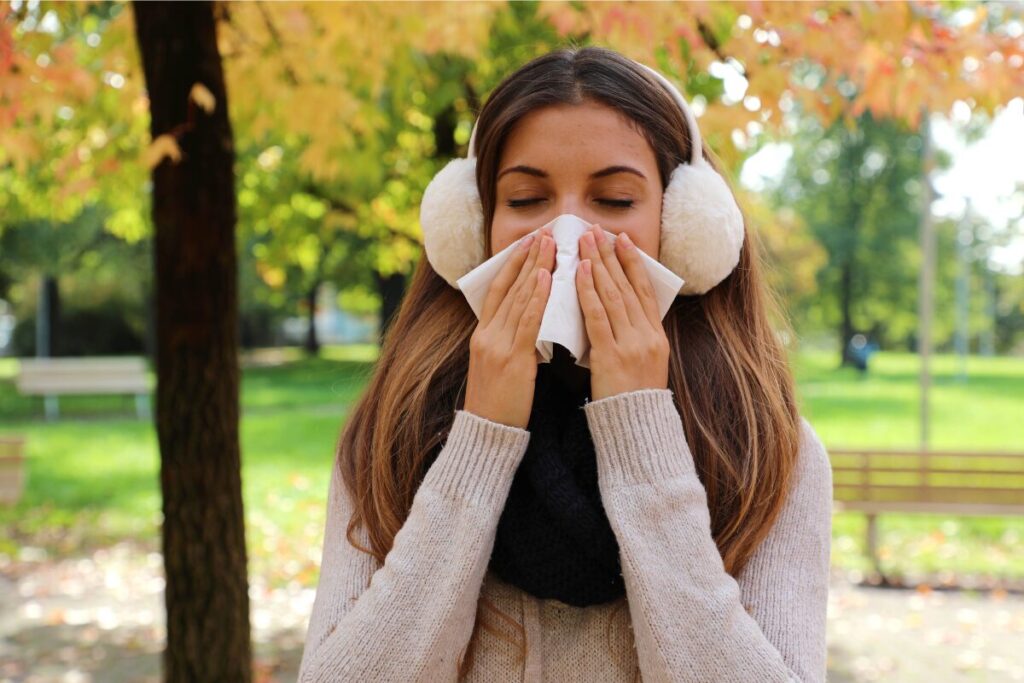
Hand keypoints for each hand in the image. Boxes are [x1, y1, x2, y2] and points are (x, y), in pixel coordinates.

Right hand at [464, 226, 555, 428]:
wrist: (488, 434)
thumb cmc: (500, 405)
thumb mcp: (501, 367)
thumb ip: (512, 342)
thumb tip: (532, 322)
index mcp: (484, 335)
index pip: (499, 290)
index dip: (513, 264)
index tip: (528, 242)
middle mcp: (487, 335)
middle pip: (508, 287)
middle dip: (527, 257)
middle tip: (544, 232)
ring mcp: (496, 345)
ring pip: (518, 298)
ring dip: (534, 268)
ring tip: (549, 244)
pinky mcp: (510, 359)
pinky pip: (525, 322)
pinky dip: (536, 297)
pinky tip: (546, 278)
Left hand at [576, 223, 669, 400]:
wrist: (636, 429)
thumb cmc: (632, 399)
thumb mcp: (643, 364)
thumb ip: (633, 337)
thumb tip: (617, 312)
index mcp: (656, 336)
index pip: (644, 290)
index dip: (633, 262)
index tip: (622, 239)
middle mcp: (647, 336)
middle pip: (628, 286)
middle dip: (611, 255)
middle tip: (597, 230)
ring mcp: (631, 344)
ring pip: (613, 295)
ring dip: (598, 264)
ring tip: (586, 241)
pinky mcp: (612, 355)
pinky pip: (598, 316)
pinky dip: (589, 291)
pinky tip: (581, 271)